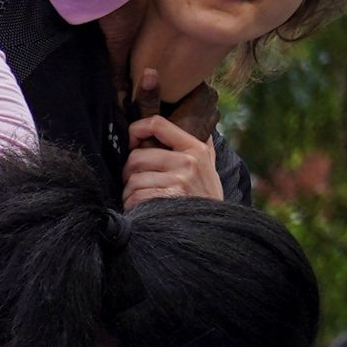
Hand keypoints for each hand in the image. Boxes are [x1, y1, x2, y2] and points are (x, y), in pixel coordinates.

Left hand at [121, 72, 222, 204]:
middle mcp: (188, 161)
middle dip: (129, 172)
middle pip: (137, 156)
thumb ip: (199, 144)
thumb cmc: (205, 196)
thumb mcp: (209, 165)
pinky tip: (141, 208)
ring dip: (130, 192)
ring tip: (139, 197)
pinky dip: (132, 205)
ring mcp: (179, 181)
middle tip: (133, 180)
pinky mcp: (168, 199)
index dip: (137, 129)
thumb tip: (196, 119)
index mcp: (195, 148)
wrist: (217, 227)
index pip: (158, 124)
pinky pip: (136, 196)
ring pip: (133, 179)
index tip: (132, 140)